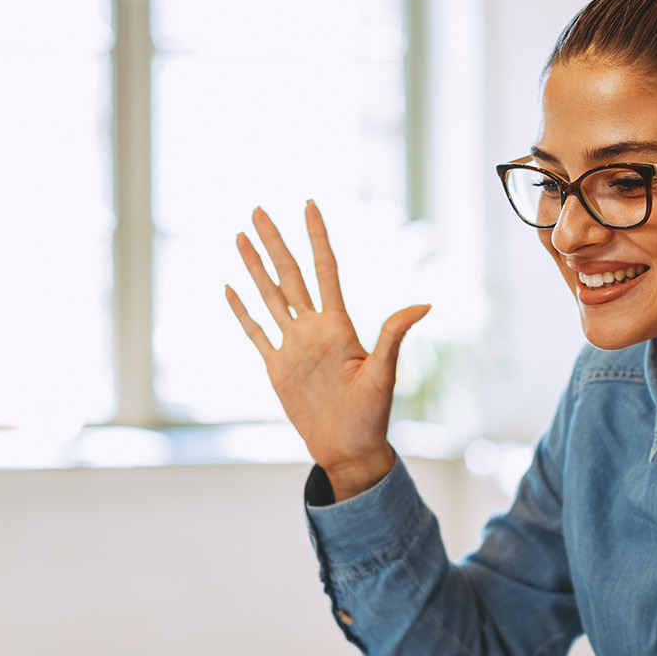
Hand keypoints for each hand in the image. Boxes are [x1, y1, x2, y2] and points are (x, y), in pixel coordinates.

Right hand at [224, 202, 430, 500]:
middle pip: (289, 275)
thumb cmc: (373, 416)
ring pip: (269, 297)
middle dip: (274, 242)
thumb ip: (394, 335)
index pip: (325, 270)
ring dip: (255, 267)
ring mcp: (293, 347)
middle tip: (258, 209)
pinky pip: (256, 333)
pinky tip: (231, 288)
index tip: (309, 205)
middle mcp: (313, 330)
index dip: (317, 238)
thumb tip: (425, 303)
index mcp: (338, 326)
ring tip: (240, 236)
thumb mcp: (384, 374)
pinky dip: (242, 312)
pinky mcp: (277, 368)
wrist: (350, 450)